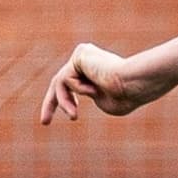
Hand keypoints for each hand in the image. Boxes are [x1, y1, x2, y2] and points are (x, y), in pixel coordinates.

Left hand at [38, 44, 161, 121]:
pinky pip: (67, 79)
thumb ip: (92, 97)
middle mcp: (88, 59)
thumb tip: (76, 98)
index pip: (71, 84)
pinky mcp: (80, 54)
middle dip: (50, 103)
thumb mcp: (105, 102)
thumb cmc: (125, 97)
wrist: (133, 84)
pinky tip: (94, 88)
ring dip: (64, 102)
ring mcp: (84, 54)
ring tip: (74, 117)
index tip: (56, 119)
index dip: (63, 101)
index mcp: (96, 71)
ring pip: (61, 83)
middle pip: (60, 81)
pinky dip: (78, 89)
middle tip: (44, 123)